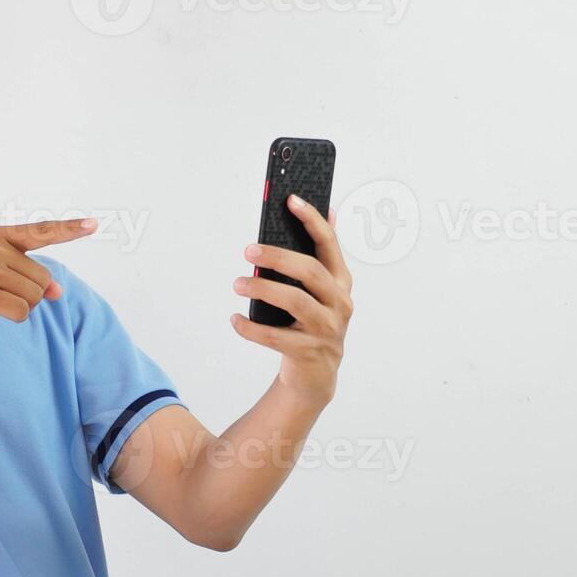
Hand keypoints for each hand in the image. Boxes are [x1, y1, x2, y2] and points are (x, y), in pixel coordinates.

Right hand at [0, 218, 95, 346]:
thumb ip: (28, 277)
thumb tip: (59, 292)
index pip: (41, 232)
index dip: (69, 229)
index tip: (93, 224)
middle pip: (42, 278)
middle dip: (29, 294)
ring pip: (34, 297)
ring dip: (20, 306)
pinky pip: (22, 312)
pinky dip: (13, 318)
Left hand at [230, 195, 353, 405]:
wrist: (316, 377)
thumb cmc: (311, 323)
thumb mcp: (322, 291)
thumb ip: (322, 256)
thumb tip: (330, 210)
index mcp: (341, 282)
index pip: (329, 244)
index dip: (312, 219)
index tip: (291, 199)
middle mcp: (339, 303)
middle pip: (310, 272)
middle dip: (278, 257)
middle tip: (248, 251)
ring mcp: (327, 329)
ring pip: (294, 302)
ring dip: (262, 290)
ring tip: (237, 284)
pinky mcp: (309, 352)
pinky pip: (275, 337)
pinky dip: (250, 328)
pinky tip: (234, 319)